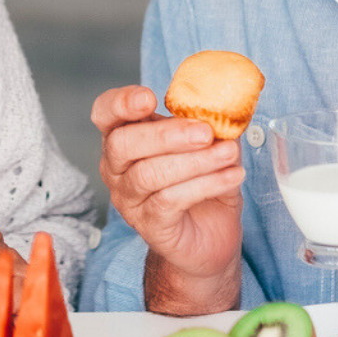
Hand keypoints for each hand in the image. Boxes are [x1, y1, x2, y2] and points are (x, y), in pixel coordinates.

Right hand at [92, 85, 244, 312]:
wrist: (211, 237)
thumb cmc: (202, 184)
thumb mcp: (208, 147)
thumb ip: (211, 126)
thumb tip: (227, 109)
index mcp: (126, 137)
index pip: (105, 113)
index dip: (121, 103)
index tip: (150, 99)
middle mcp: (117, 168)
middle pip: (122, 144)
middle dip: (165, 135)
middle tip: (205, 132)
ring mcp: (129, 199)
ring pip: (149, 174)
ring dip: (195, 161)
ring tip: (229, 154)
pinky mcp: (149, 225)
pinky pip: (170, 200)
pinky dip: (205, 184)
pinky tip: (232, 176)